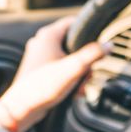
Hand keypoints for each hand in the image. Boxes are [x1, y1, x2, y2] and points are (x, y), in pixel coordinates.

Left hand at [0, 17, 108, 131]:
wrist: (22, 109)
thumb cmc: (42, 87)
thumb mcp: (73, 69)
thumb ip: (93, 55)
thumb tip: (108, 45)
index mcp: (48, 35)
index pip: (73, 22)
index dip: (88, 32)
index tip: (97, 44)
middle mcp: (42, 43)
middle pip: (73, 44)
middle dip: (84, 61)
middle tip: (88, 74)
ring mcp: (39, 57)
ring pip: (67, 58)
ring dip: (78, 72)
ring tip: (80, 86)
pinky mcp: (39, 70)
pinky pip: (60, 69)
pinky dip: (68, 78)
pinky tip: (73, 91)